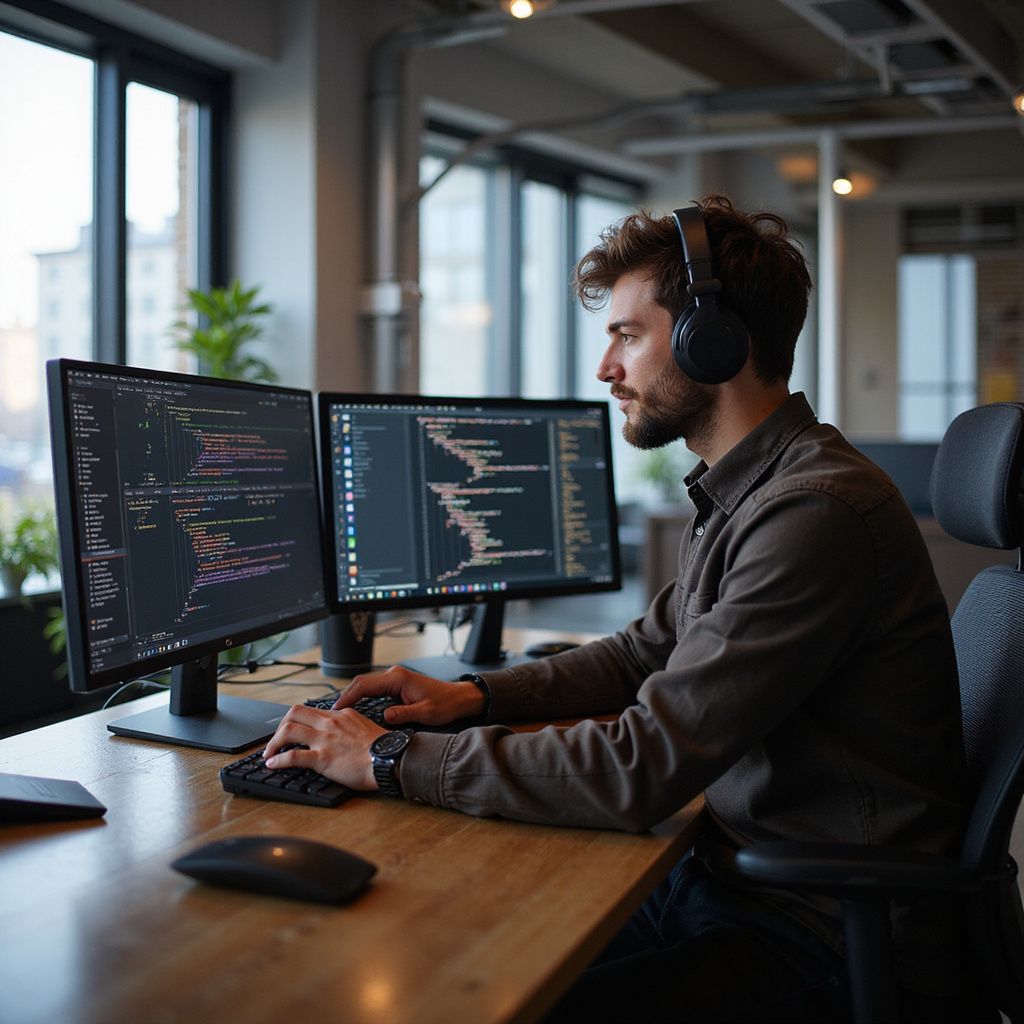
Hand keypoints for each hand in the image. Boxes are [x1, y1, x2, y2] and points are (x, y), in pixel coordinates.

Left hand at [262, 705, 385, 789]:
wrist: (390, 759)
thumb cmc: (382, 748)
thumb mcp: (364, 727)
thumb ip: (349, 726)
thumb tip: (340, 734)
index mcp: (341, 715)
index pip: (311, 710)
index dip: (296, 720)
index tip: (291, 729)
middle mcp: (329, 723)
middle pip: (294, 713)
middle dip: (279, 726)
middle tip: (276, 739)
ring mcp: (324, 739)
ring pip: (288, 731)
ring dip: (273, 743)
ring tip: (268, 753)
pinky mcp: (322, 758)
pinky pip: (292, 756)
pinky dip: (278, 760)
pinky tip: (272, 764)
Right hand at [335, 664, 483, 726]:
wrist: (459, 698)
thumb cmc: (446, 704)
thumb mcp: (425, 713)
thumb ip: (404, 714)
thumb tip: (385, 717)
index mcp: (398, 678)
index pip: (365, 684)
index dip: (348, 696)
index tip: (336, 709)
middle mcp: (394, 675)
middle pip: (362, 683)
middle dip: (345, 696)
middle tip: (331, 713)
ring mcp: (395, 679)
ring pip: (366, 686)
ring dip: (353, 697)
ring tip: (340, 713)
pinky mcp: (396, 685)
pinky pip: (374, 689)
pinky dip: (362, 698)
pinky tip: (356, 710)